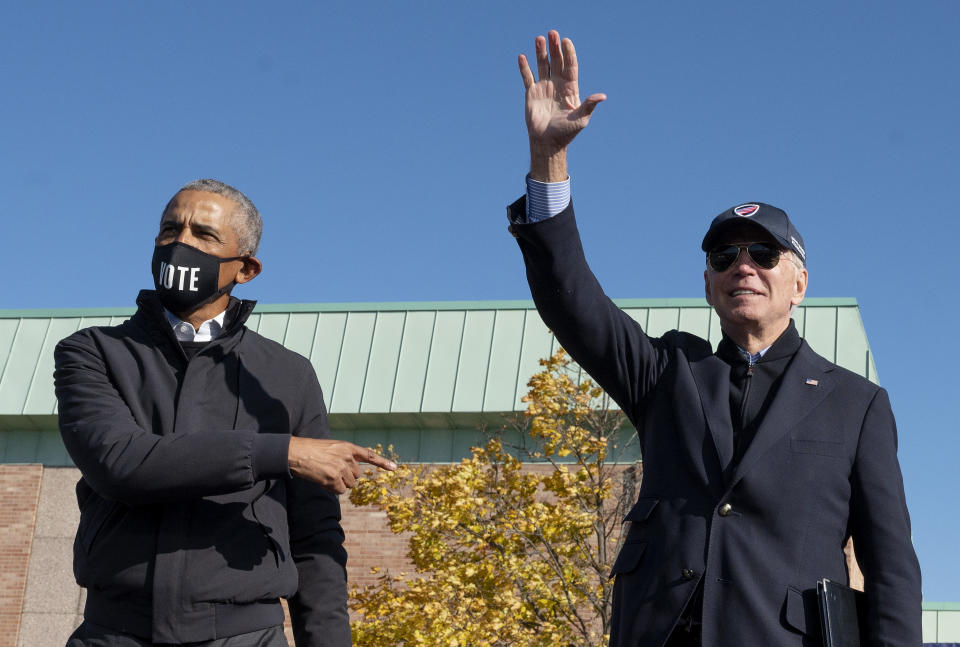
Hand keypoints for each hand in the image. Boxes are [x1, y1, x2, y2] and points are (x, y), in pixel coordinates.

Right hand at [288, 436, 397, 493]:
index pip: (369, 455)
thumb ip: (344, 457)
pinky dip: (333, 489)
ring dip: (339, 483)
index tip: (394, 467)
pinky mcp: (334, 479)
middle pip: (356, 476)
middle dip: (346, 477)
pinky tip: (323, 481)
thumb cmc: (311, 450)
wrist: (296, 453)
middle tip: (330, 471)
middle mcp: (348, 457)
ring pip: (349, 484)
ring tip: (325, 474)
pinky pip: (340, 491)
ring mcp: (342, 468)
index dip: (383, 462)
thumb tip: (352, 475)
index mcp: (348, 447)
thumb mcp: (332, 448)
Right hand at [518, 30, 605, 180]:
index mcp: (570, 88)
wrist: (547, 143)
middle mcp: (557, 85)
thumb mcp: (581, 119)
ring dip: (541, 52)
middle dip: (555, 47)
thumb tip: (602, 96)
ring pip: (543, 65)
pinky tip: (522, 57)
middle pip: (557, 61)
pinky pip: (527, 77)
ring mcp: (544, 88)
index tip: (566, 41)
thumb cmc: (566, 133)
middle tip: (552, 33)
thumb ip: (589, 105)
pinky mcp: (532, 94)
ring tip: (539, 38)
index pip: (570, 66)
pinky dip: (524, 68)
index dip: (569, 54)